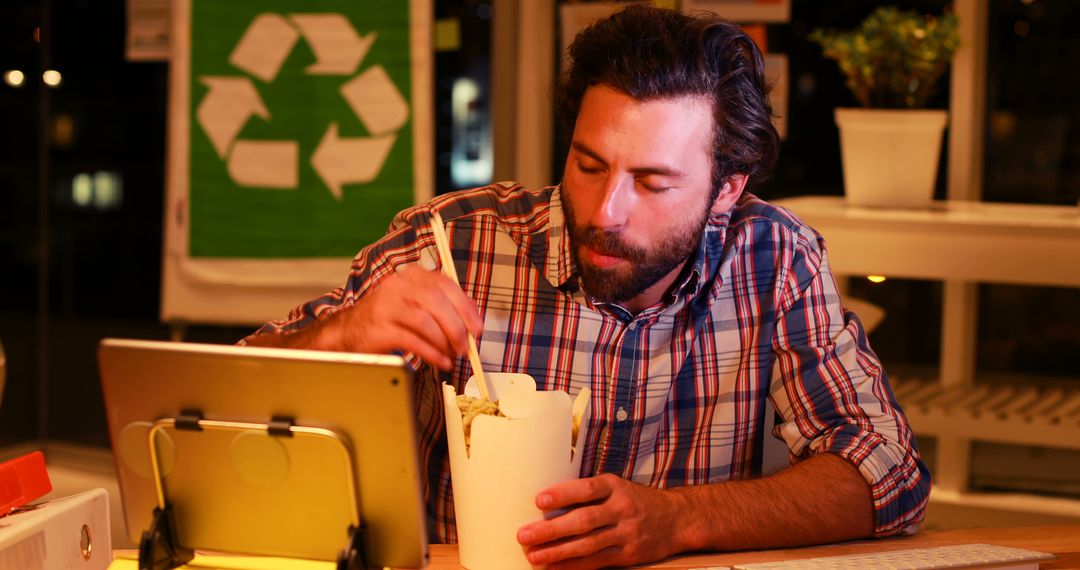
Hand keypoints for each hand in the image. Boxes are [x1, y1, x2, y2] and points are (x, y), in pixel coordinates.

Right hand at [313, 264, 482, 368]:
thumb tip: (470, 323)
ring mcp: (386, 306)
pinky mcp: (378, 328)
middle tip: (465, 346)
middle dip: (456, 327)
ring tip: (451, 355)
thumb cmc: (388, 318)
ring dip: (444, 341)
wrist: (349, 331)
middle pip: (436, 302)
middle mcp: (398, 286)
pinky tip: (439, 360)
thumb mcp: (414, 303)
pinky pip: (412, 340)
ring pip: (425, 321)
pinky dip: (431, 353)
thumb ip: (441, 307)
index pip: (445, 285)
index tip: (477, 327)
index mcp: (411, 276)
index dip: (466, 307)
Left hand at [516, 473, 688, 569]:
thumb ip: (589, 493)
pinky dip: (574, 565)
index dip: (562, 495)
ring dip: (558, 552)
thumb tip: (548, 502)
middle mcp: (621, 509)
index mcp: (615, 486)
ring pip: (588, 545)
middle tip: (524, 535)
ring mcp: (626, 533)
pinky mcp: (628, 554)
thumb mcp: (617, 486)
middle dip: (551, 529)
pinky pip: (597, 562)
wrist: (676, 518)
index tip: (539, 501)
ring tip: (534, 555)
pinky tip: (555, 566)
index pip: (586, 489)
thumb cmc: (635, 500)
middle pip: (583, 520)